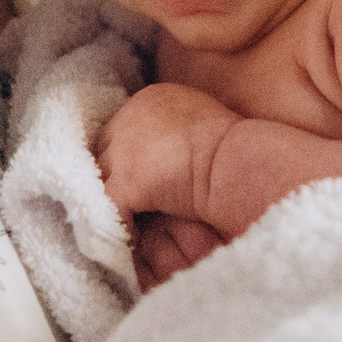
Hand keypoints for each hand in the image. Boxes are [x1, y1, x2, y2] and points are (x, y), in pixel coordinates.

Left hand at [96, 82, 237, 289]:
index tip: (124, 179)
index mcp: (151, 99)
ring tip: (112, 227)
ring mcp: (125, 147)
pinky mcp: (127, 179)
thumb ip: (175, 132)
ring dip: (106, 206)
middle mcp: (131, 115)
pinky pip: (107, 209)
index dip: (119, 157)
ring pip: (98, 182)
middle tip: (111, 206)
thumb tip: (165, 153)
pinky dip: (115, 227)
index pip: (118, 131)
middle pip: (101, 153)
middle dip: (105, 180)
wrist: (243, 163)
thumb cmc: (234, 149)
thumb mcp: (199, 124)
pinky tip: (125, 243)